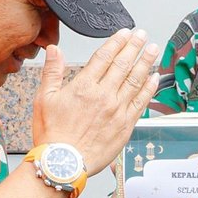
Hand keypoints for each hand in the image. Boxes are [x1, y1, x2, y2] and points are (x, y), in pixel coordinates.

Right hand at [30, 29, 156, 173]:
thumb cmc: (52, 135)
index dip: (116, 42)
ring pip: (136, 80)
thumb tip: (54, 49)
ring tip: (153, 49)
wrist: (63, 164)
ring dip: (146, 62)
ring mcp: (117, 110)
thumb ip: (52, 72)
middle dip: (135, 46)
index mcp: (84, 86)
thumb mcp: (44, 99)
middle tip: (143, 35)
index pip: (105, 57)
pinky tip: (154, 78)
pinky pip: (141, 102)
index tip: (124, 33)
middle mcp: (104, 95)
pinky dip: (149, 88)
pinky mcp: (126, 125)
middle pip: (124, 64)